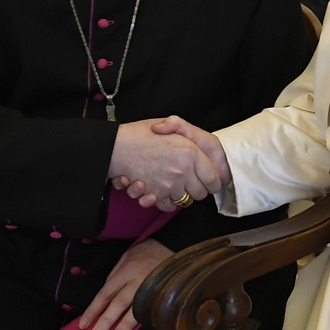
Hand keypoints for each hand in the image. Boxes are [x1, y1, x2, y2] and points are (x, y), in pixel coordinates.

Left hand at [78, 239, 171, 329]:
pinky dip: (164, 326)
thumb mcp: (126, 256)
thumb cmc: (146, 251)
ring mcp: (153, 289)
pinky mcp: (168, 293)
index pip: (105, 293)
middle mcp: (137, 282)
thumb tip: (106, 295)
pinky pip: (166, 311)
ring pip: (139, 309)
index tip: (83, 325)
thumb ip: (115, 275)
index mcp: (125, 272)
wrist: (174, 244)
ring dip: (127, 325)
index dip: (94, 309)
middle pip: (120, 302)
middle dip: (107, 319)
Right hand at [109, 118, 225, 210]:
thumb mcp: (168, 123)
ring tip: (173, 184)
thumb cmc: (140, 133)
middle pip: (201, 194)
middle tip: (190, 183)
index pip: (214, 179)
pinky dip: (167, 202)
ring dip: (180, 195)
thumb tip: (199, 146)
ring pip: (185, 200)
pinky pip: (169, 206)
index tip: (208, 181)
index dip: (213, 182)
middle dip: (197, 190)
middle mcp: (183, 170)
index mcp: (191, 152)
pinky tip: (162, 191)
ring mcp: (169, 184)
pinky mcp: (156, 195)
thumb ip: (187, 132)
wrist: (115, 146)